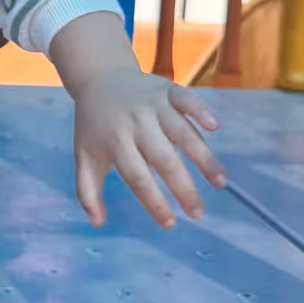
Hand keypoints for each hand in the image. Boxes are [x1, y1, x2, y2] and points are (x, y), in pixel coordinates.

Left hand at [71, 66, 226, 228]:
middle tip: (198, 213)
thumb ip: (88, 191)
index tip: (170, 223)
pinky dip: (200, 110)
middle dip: (183, 188)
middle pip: (164, 159)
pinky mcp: (167, 89)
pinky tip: (215, 128)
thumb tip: (98, 223)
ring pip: (182, 132)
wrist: (99, 78)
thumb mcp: (84, 155)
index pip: (136, 176)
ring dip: (204, 157)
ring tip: (220, 183)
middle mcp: (135, 123)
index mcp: (114, 141)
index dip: (154, 201)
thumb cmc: (94, 125)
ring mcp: (153, 105)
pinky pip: (187, 99)